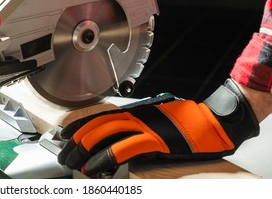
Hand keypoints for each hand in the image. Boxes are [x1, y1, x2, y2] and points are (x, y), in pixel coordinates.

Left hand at [57, 79, 259, 175]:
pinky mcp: (155, 139)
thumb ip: (135, 126)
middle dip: (77, 141)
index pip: (98, 116)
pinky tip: (95, 167)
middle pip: (97, 125)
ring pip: (105, 134)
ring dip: (85, 149)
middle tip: (64, 154)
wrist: (212, 121)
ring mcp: (145, 126)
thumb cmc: (186, 122)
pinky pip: (124, 148)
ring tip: (73, 161)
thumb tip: (118, 139)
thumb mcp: (155, 120)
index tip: (64, 136)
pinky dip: (106, 158)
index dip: (79, 126)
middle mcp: (136, 115)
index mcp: (135, 110)